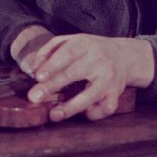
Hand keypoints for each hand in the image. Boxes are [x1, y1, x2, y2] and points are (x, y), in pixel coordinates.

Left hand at [10, 27, 153, 121]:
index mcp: (84, 44)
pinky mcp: (117, 93)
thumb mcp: (70, 41)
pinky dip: (95, 113)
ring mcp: (109, 78)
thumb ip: (50, 50)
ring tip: (54, 115)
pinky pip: (107, 107)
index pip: (67, 53)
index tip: (38, 76)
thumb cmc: (89, 50)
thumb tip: (33, 68)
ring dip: (72, 107)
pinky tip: (84, 113)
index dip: (52, 65)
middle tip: (34, 97)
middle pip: (74, 73)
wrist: (124, 55)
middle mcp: (98, 60)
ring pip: (91, 94)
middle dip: (52, 86)